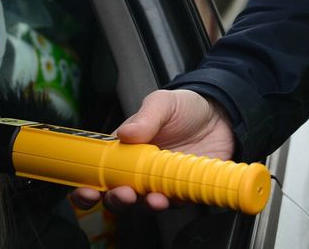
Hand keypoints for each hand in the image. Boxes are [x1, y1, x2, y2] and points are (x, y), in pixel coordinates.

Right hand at [69, 89, 235, 211]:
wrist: (222, 114)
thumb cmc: (186, 107)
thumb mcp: (163, 103)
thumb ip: (146, 117)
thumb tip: (126, 133)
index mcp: (125, 150)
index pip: (99, 172)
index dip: (88, 185)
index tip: (87, 190)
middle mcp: (139, 170)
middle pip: (117, 194)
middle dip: (114, 200)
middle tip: (122, 194)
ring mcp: (160, 181)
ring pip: (143, 203)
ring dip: (143, 205)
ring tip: (150, 198)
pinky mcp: (182, 188)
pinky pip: (173, 203)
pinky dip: (170, 203)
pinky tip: (170, 196)